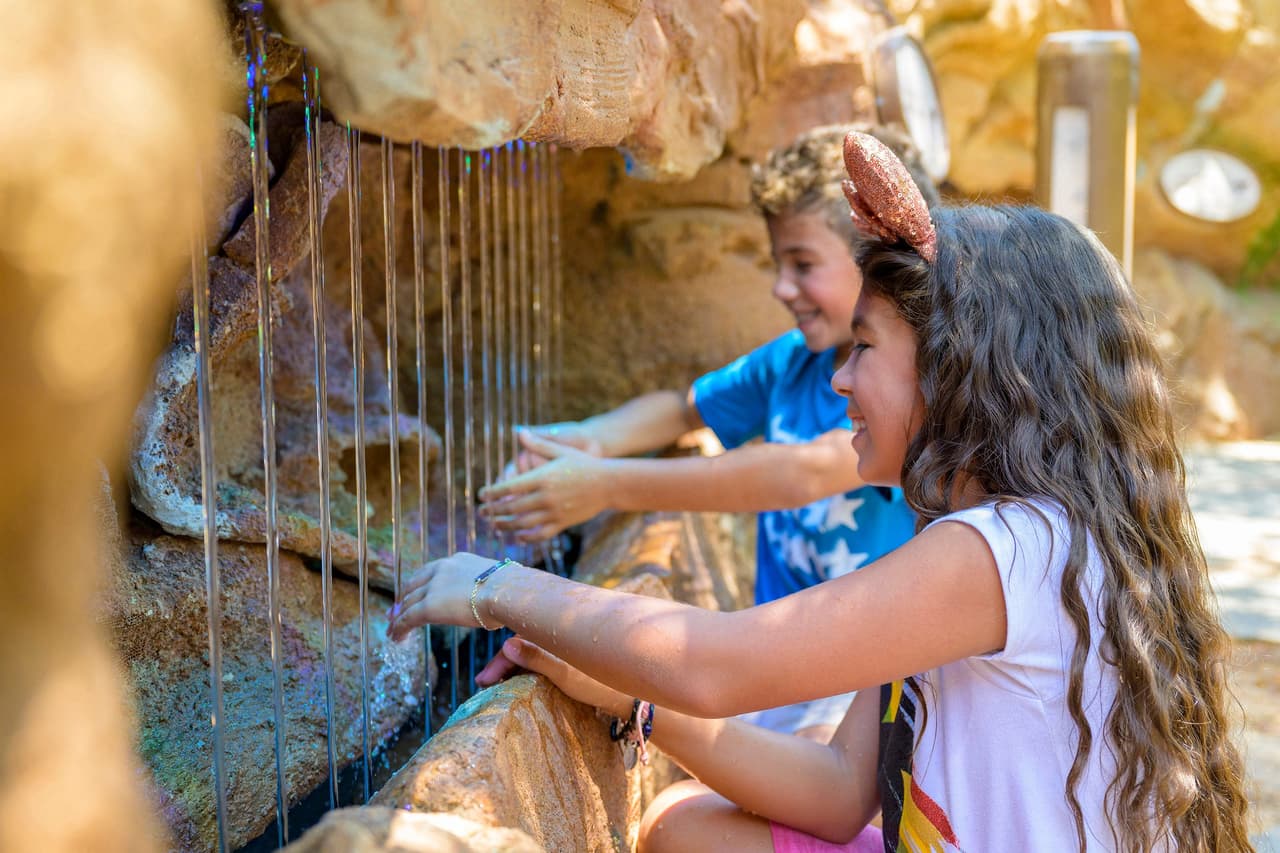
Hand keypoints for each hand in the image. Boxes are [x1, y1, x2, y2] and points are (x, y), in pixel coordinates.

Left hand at [386, 552, 517, 641]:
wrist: (507, 590)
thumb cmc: (513, 589)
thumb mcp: (497, 580)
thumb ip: (487, 586)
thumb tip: (495, 597)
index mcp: (458, 560)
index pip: (432, 571)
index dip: (421, 584)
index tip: (416, 593)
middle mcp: (442, 569)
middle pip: (415, 584)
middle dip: (404, 598)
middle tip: (396, 610)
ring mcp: (433, 587)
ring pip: (408, 603)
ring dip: (399, 616)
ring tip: (393, 629)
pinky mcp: (428, 606)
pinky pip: (407, 618)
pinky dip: (399, 627)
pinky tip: (396, 637)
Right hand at [477, 636, 631, 717]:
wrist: (629, 696)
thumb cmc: (598, 684)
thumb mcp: (564, 674)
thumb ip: (536, 659)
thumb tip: (507, 644)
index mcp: (554, 633)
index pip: (516, 643)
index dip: (498, 662)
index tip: (482, 682)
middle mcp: (557, 636)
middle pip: (521, 646)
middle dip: (501, 664)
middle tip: (482, 685)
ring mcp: (563, 647)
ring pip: (530, 653)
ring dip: (513, 667)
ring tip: (495, 685)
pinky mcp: (569, 658)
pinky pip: (541, 660)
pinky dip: (526, 670)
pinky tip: (518, 681)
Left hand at [480, 431, 610, 541]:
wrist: (609, 484)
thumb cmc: (584, 464)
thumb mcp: (561, 451)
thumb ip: (538, 444)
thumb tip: (519, 432)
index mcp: (543, 477)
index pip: (509, 487)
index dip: (492, 493)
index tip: (481, 495)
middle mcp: (546, 496)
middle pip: (512, 507)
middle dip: (494, 511)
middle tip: (482, 512)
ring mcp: (554, 512)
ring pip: (523, 523)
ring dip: (505, 525)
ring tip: (495, 525)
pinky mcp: (563, 523)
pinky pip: (540, 534)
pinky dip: (526, 537)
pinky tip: (517, 536)